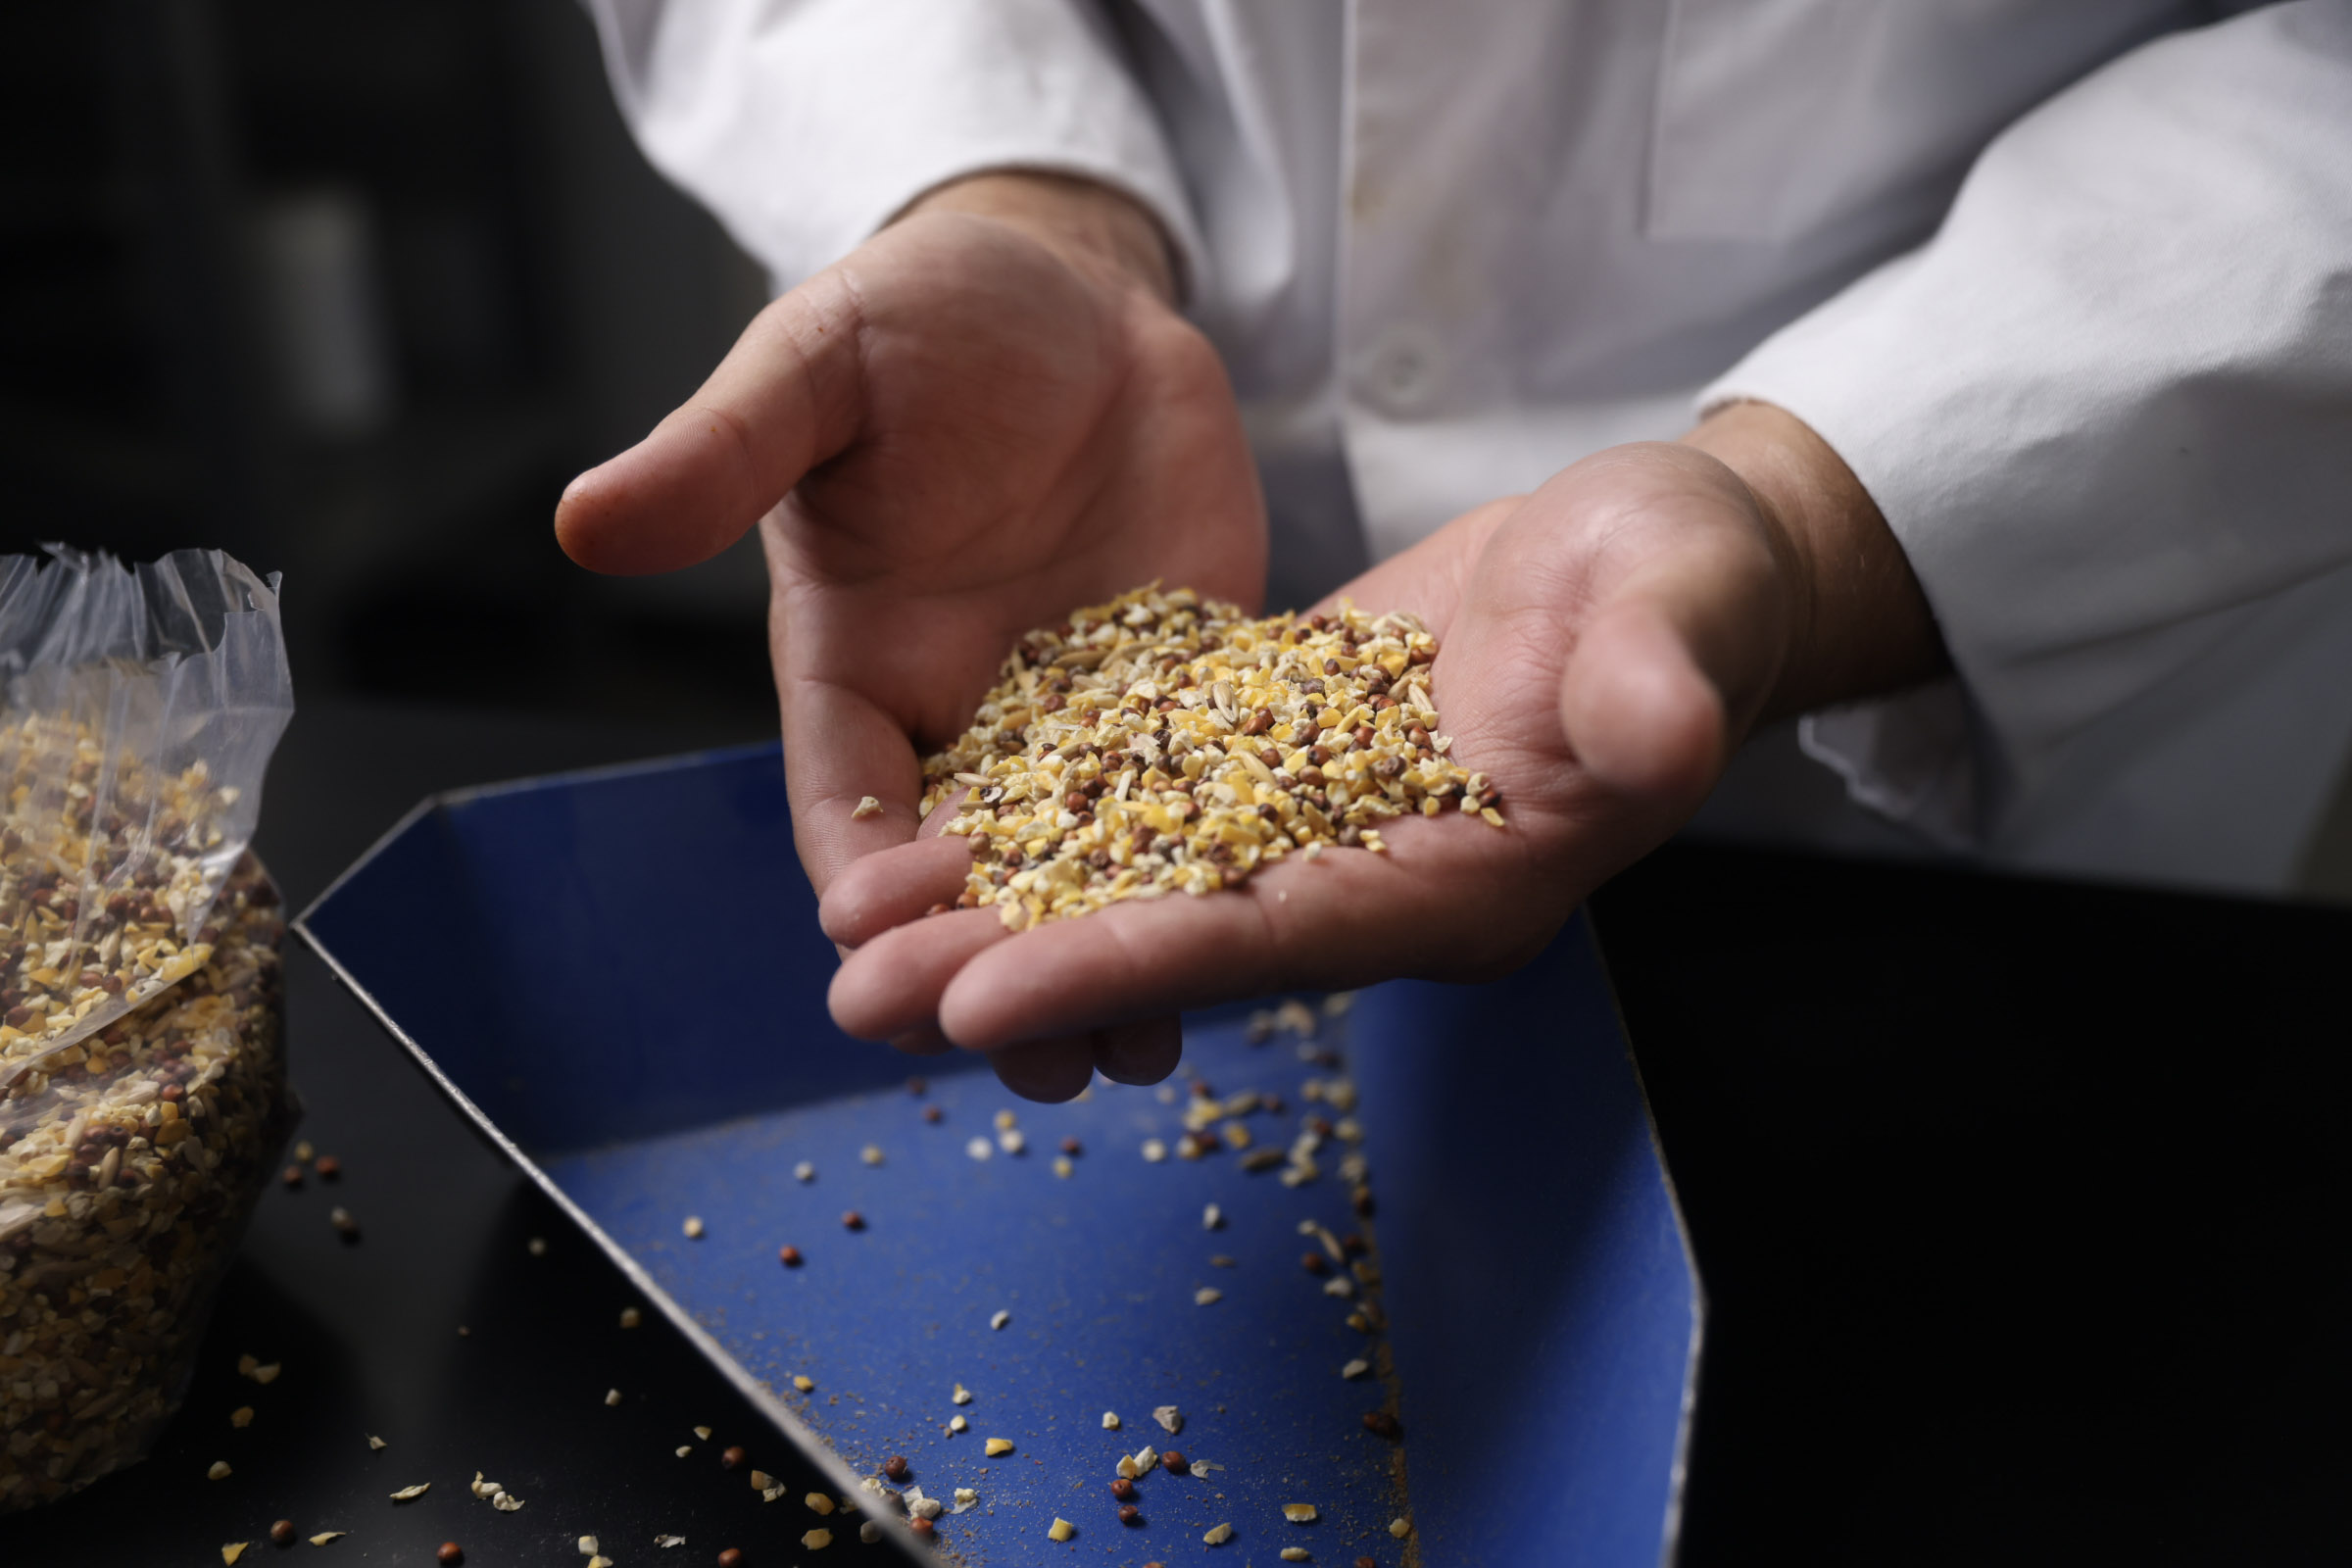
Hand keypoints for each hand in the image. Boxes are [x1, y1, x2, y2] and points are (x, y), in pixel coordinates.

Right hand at [554, 174, 1265, 1094]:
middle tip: (1028, 1063)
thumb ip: (721, 452)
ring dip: (1106, 957)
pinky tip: (1249, 942)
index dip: (865, 880)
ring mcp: (1081, 710)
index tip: (881, 943)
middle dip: (990, 971)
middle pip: (969, 877)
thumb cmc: (918, 317)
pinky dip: (1214, 868)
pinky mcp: (1186, 684)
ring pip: (1086, 865)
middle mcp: (962, 713)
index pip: (847, 802)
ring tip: (1140, 1055)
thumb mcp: (813, 367)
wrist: (1071, 288)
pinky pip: (1203, 791)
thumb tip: (582, 521)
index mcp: (854, 664)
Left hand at [821, 405, 1947, 1096]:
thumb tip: (1658, 734)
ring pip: (1138, 887)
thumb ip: (1660, 679)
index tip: (986, 996)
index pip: (1275, 938)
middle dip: (1021, 973)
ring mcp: (1317, 831)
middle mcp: (1370, 878)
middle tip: (860, 1001)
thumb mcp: (1688, 600)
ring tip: (857, 939)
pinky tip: (935, 828)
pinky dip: (1042, 825)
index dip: (1131, 966)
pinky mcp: (1278, 762)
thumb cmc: (1694, 579)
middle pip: (1175, 941)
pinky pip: (1144, 808)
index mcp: (1463, 875)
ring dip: (1003, 916)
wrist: (1660, 558)